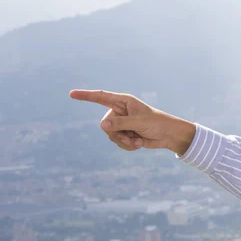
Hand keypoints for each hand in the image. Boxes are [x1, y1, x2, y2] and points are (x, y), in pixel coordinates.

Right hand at [69, 89, 195, 153]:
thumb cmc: (157, 123)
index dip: (86, 96)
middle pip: (105, 125)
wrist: (169, 135)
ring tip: (137, 140)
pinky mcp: (125, 134)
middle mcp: (120, 111)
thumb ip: (120, 123)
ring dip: (124, 142)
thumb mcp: (138, 122)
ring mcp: (122, 123)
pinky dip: (128, 146)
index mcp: (123, 101)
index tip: (71, 94)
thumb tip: (102, 125)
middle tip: (132, 136)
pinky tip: (139, 144)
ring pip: (111, 136)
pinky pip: (118, 143)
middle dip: (118, 134)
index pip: (101, 97)